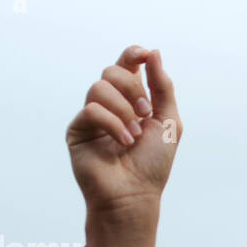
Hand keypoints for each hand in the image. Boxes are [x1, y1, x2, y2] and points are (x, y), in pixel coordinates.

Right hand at [66, 46, 181, 217]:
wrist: (136, 194)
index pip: (125, 66)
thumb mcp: (169, 122)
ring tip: (135, 135)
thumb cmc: (153, 164)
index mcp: (131, 101)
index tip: (144, 55)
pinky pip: (92, 110)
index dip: (132, 55)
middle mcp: (110, 105)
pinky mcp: (78, 130)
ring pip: (100, 87)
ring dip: (124, 110)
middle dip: (133, 89)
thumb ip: (162, 87)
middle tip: (146, 114)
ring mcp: (92, 117)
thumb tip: (152, 52)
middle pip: (112, 71)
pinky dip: (113, 124)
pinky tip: (124, 142)